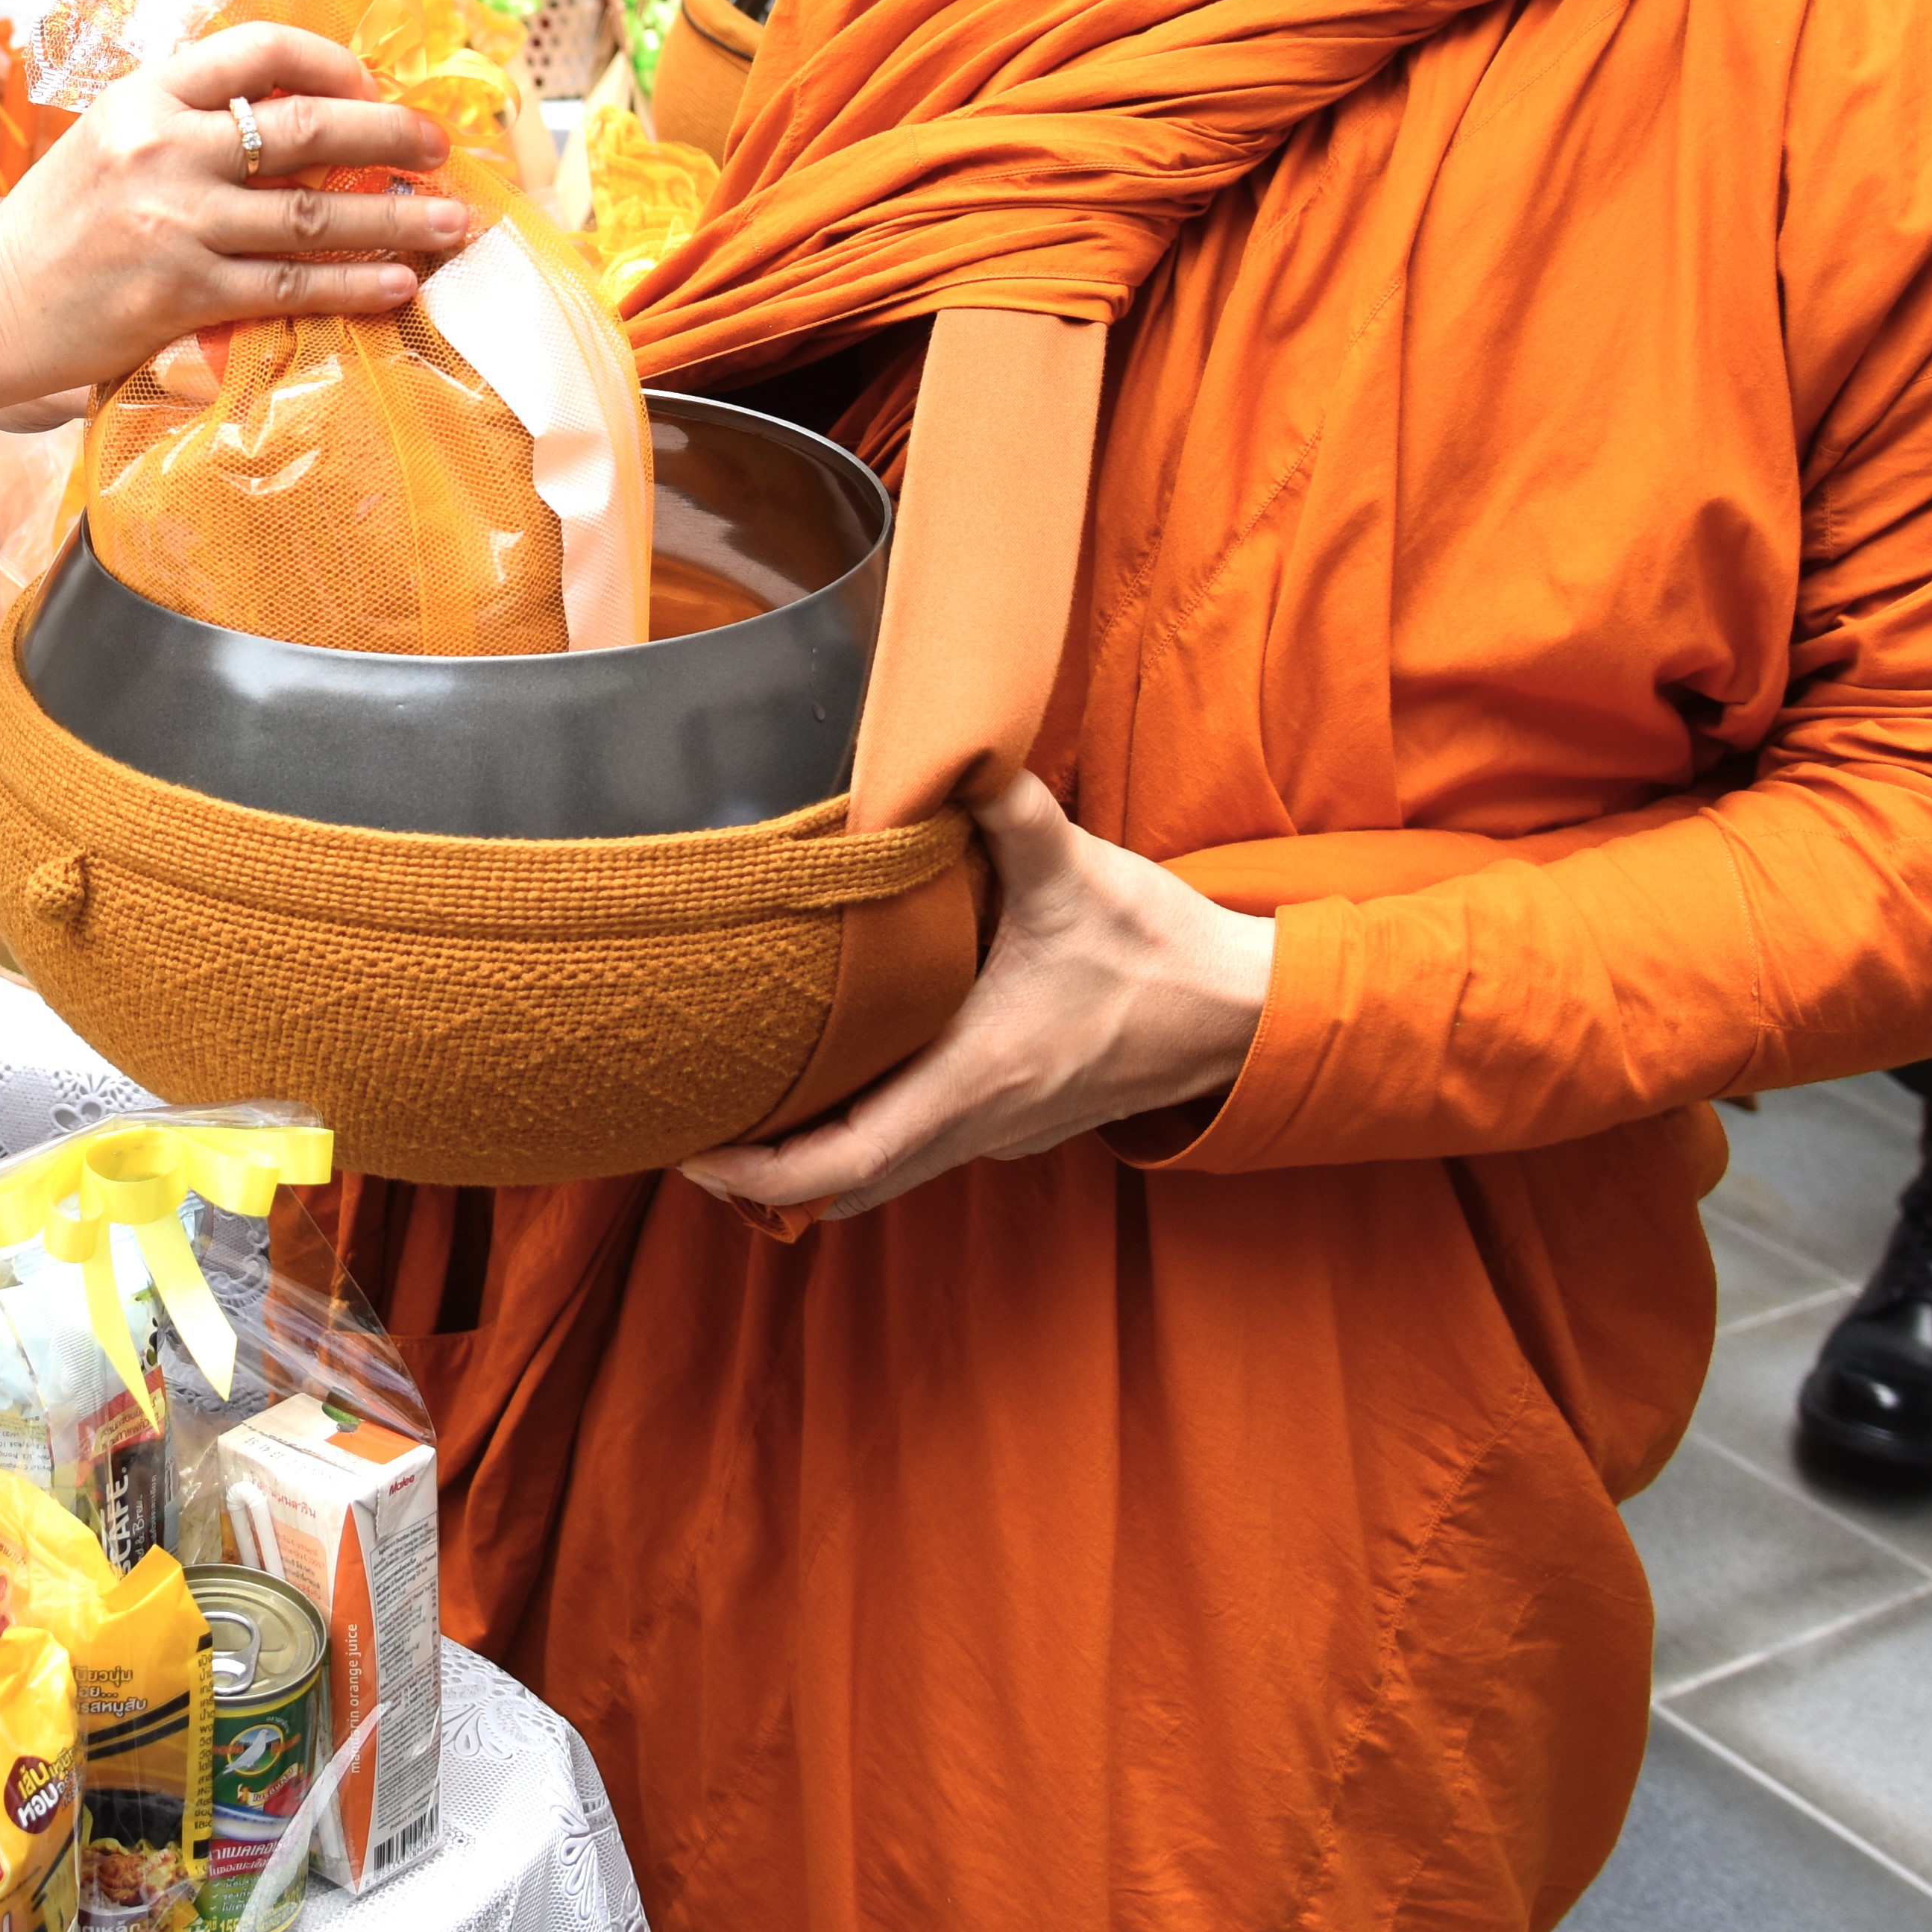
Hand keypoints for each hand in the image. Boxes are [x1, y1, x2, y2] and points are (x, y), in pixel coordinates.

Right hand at [0, 22, 469, 398]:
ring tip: (451, 221)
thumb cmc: (58, 222)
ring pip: (313, 212)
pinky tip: (399, 281)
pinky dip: (355, 283)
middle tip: (438, 146)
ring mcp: (175, 221)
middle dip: (390, 132)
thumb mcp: (112, 137)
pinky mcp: (183, 292)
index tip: (370, 82)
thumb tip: (299, 107)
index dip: (329, 60)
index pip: (257, 49)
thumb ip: (188, 118)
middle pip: (305, 126)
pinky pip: (293, 286)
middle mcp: (162, 148)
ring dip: (397, 216)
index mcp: (145, 94)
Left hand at [678, 766, 1274, 1220]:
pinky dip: (865, 1134)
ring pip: (884, 1170)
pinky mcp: (1019, 1123)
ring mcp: (1003, 1133)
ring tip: (743, 1105)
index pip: (843, 1159)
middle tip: (688, 1128)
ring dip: (814, 1154)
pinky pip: (921, 1147)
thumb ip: (1009, 809)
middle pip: (846, 1184)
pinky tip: (834, 1081)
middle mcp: (981, 1124)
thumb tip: (954, 747)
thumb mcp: (1076, 871)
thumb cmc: (1159, 952)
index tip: (691, 1154)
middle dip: (762, 1171)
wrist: (1242, 1015)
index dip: (756, 1171)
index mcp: (976, 1078)